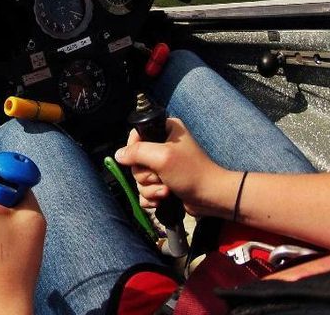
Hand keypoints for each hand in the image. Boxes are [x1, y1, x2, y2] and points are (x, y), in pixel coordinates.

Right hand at [115, 118, 239, 217]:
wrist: (211, 198)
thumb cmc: (191, 173)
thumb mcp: (162, 157)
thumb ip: (137, 152)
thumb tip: (118, 155)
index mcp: (165, 130)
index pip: (136, 135)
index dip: (134, 150)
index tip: (145, 160)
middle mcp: (163, 145)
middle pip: (135, 160)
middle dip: (146, 175)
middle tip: (161, 177)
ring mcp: (162, 166)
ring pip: (139, 178)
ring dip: (150, 188)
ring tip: (166, 190)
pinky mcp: (163, 182)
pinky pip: (145, 190)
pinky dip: (151, 197)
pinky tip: (162, 200)